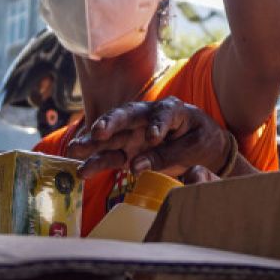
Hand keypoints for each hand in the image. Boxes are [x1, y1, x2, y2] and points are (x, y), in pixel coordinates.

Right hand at [66, 97, 231, 178]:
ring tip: (75, 150)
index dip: (157, 124)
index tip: (153, 138)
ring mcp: (134, 133)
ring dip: (92, 142)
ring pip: (110, 135)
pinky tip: (81, 169)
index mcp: (171, 110)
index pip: (163, 113)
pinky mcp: (127, 150)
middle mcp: (147, 117)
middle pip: (126, 116)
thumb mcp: (194, 146)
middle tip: (98, 132)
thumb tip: (136, 166)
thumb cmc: (201, 140)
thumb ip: (168, 154)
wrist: (204, 148)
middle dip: (110, 123)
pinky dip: (95, 162)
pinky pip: (109, 155)